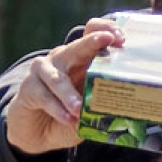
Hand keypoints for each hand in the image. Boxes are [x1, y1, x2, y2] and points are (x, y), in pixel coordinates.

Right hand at [3, 19, 121, 153]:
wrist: (38, 132)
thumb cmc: (71, 115)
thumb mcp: (91, 106)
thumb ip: (107, 102)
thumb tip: (132, 108)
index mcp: (82, 58)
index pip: (92, 31)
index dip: (106, 29)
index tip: (122, 39)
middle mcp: (63, 58)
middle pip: (77, 46)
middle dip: (93, 42)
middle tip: (108, 40)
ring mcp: (44, 71)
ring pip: (59, 79)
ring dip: (70, 95)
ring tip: (80, 109)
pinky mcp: (29, 87)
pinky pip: (45, 96)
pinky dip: (58, 109)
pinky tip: (68, 119)